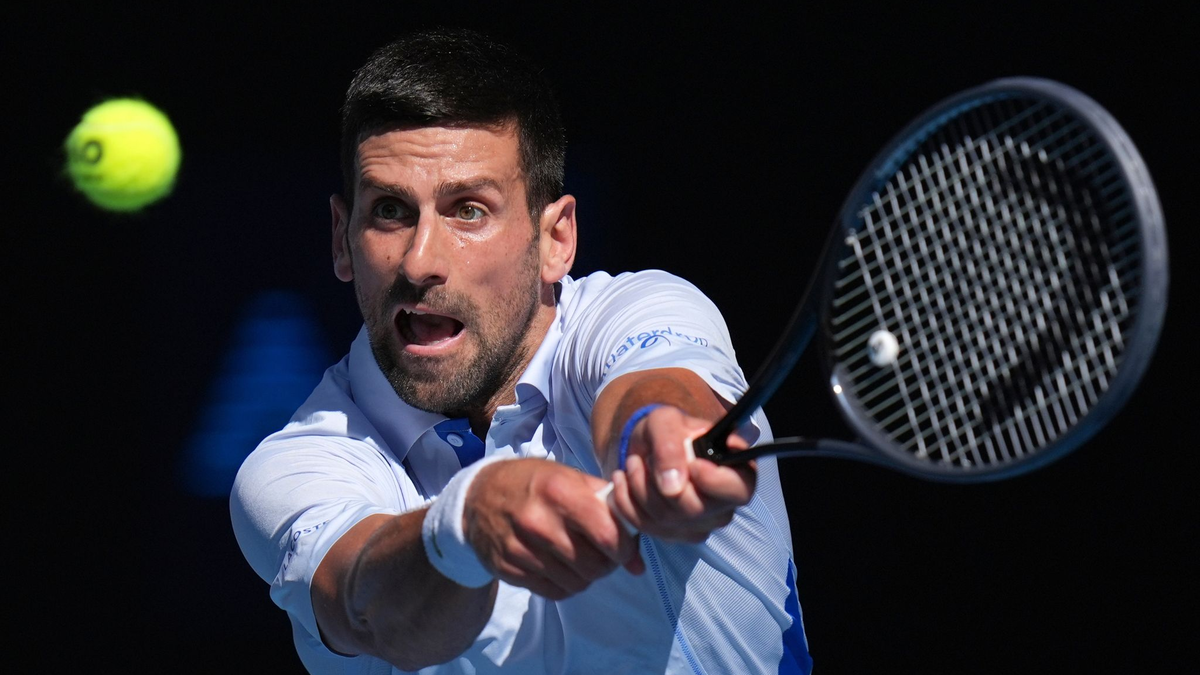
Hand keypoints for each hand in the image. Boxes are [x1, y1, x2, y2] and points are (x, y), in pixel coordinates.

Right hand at [464, 458, 644, 599]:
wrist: (479, 495)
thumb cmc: (534, 483)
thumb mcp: (569, 477)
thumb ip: (607, 508)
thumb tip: (637, 559)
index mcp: (558, 492)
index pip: (607, 535)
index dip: (624, 548)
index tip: (624, 548)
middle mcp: (538, 522)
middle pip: (594, 565)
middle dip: (607, 564)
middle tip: (604, 555)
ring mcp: (520, 548)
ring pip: (576, 583)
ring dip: (587, 576)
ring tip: (581, 559)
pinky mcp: (508, 569)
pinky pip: (553, 592)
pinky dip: (565, 584)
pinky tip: (561, 567)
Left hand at [607, 406, 755, 542]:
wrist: (649, 449)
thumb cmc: (668, 432)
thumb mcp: (665, 422)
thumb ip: (670, 445)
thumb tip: (673, 488)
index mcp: (737, 472)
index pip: (738, 490)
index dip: (714, 481)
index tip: (692, 464)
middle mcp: (724, 505)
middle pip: (693, 509)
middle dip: (657, 482)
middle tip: (643, 458)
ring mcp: (700, 524)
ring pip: (665, 519)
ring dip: (638, 487)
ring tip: (633, 463)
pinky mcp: (675, 535)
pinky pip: (645, 526)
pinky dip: (626, 501)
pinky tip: (624, 481)